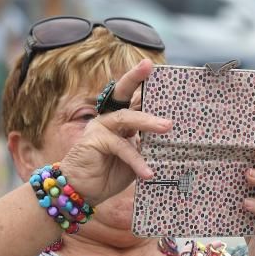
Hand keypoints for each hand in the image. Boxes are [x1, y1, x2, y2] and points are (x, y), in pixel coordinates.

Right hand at [58, 59, 172, 205]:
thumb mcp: (136, 156)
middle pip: (122, 92)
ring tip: (167, 127)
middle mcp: (109, 119)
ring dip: (148, 122)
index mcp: (121, 120)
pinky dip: (136, 160)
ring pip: (126, 117)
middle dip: (134, 77)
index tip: (151, 64)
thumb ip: (148, 144)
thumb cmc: (111, 173)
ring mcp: (100, 127)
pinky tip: (148, 172)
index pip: (133, 97)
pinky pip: (121, 147)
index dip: (141, 81)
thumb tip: (170, 134)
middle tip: (148, 66)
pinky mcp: (95, 141)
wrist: (84, 191)